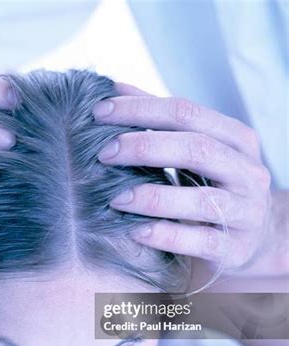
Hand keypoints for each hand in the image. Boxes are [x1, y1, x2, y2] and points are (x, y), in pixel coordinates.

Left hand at [93, 82, 272, 275]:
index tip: (98, 112)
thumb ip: (162, 123)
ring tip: (116, 198)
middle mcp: (247, 172)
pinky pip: (201, 242)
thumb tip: (116, 89)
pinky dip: (166, 235)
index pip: (186, 113)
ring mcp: (246, 212)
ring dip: (153, 197)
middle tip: (103, 152)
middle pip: (195, 149)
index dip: (140, 109)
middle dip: (144, 147)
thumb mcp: (197, 151)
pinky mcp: (236, 249)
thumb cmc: (213, 186)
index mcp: (236, 139)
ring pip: (200, 199)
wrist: (255, 237)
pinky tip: (136, 232)